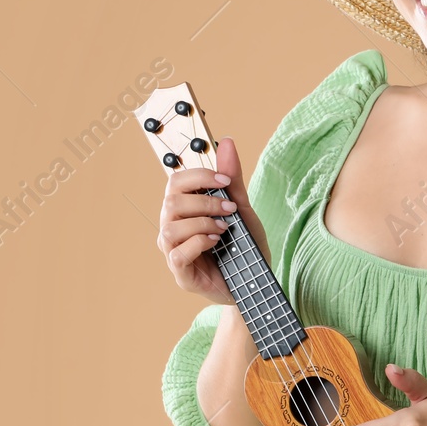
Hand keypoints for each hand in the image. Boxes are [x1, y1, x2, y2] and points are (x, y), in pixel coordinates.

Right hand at [157, 136, 271, 304]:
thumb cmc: (244, 247)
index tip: (225, 181)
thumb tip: (226, 142)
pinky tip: (215, 243)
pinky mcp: (180, 273)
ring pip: (171, 226)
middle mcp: (172, 227)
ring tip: (224, 229)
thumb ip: (232, 179)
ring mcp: (173, 251)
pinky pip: (177, 253)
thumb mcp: (243, 209)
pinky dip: (199, 243)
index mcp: (183, 210)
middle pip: (171, 201)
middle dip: (205, 201)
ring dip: (203, 223)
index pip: (175, 182)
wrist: (256, 284)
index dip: (198, 176)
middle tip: (229, 210)